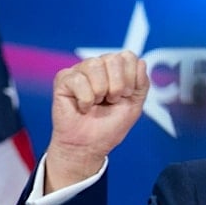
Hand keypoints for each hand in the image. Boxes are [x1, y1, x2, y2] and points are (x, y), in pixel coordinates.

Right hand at [45, 51, 149, 190]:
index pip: (128, 57)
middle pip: (113, 59)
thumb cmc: (108, 128)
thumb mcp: (134, 106)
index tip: (124, 96)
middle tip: (110, 101)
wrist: (89, 147)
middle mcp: (98, 67)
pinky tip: (83, 107)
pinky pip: (79, 80)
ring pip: (95, 65)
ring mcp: (80, 71)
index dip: (130, 79)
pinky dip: (85, 100)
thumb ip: (142, 84)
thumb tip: (141, 62)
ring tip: (95, 104)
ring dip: (99, 92)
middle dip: (116, 86)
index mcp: (115, 70)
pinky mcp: (64, 79)